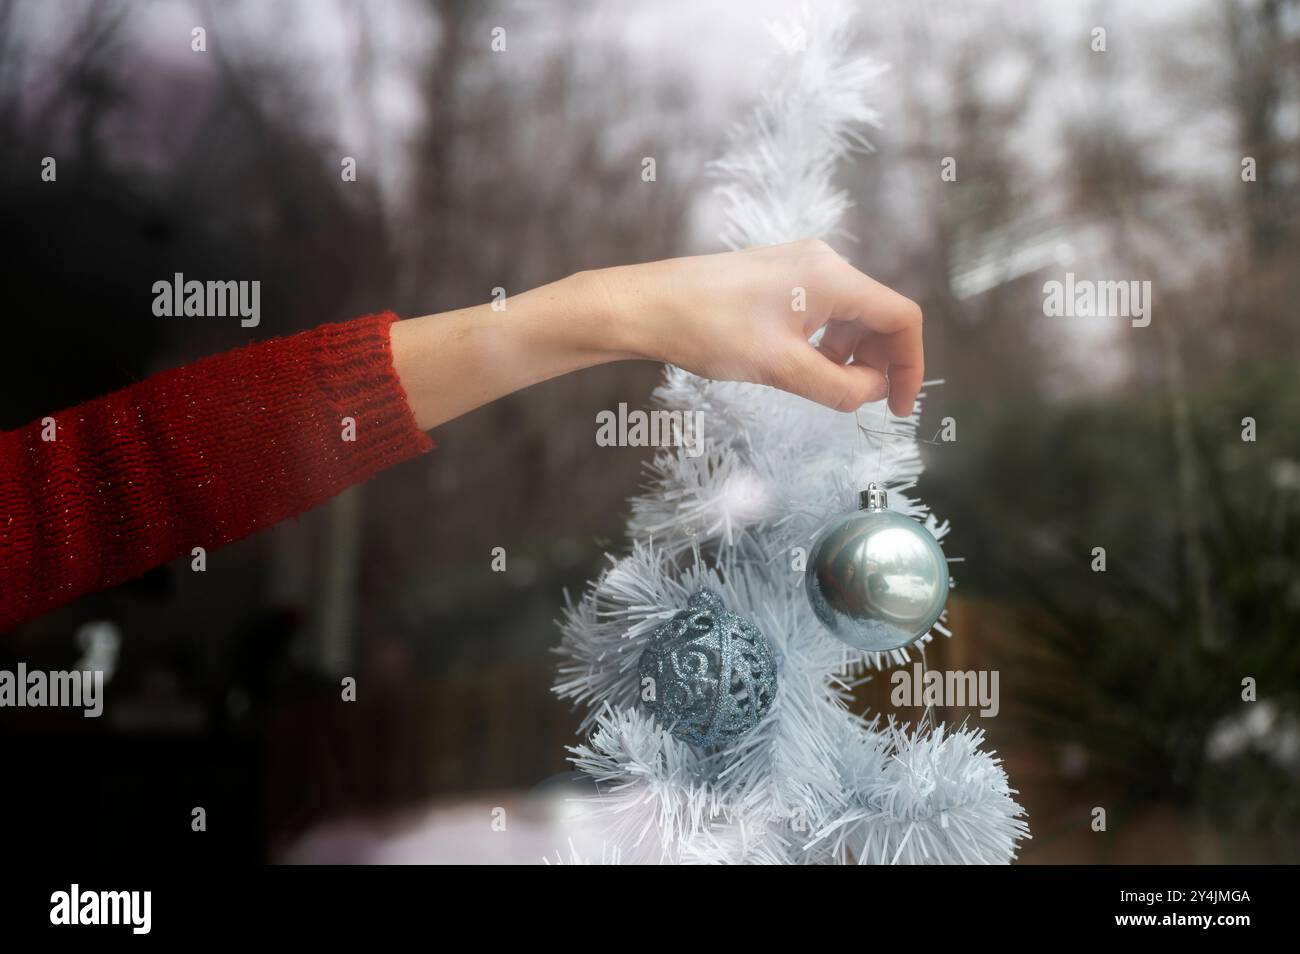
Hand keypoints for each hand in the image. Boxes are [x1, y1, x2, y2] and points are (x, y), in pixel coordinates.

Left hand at [391, 240, 923, 430]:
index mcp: (831, 276)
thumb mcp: (781, 368)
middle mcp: (822, 263)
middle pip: (878, 315)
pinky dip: (826, 344)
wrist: (645, 306)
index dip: (910, 365)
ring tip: (829, 389)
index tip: (897, 407)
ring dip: (852, 356)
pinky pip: (822, 312)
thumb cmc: (708, 330)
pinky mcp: (776, 278)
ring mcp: (798, 267)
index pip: (901, 317)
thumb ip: (838, 388)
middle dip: (881, 362)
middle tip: (864, 404)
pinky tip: (804, 369)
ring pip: (850, 315)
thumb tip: (871, 395)